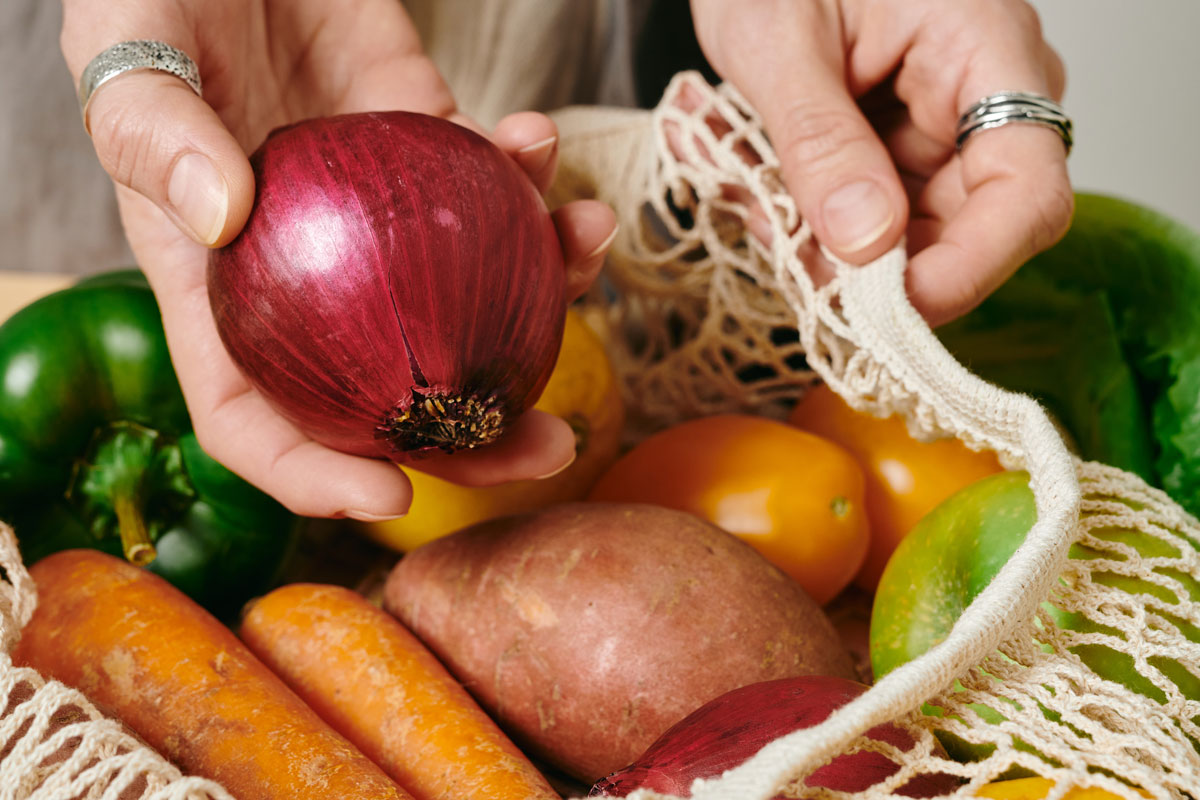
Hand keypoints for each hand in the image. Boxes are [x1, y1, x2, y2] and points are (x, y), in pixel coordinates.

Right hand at [60, 0, 616, 519]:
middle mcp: (309, 274)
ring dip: (545, 293)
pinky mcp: (426, 152)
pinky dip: (531, 180)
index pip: (252, 414)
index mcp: (219, 282)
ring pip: (465, 300)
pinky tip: (542, 149)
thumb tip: (221, 218)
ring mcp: (376, 223)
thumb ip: (155, 132)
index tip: (392, 497)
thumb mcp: (128, 52)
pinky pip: (491, 191)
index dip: (312, 474)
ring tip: (586, 248)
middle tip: (551, 447)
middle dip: (475, 439)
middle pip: (389, 392)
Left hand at [689, 0, 1072, 324]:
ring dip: (821, 239)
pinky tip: (752, 175)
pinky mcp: (898, 150)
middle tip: (782, 250)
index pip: (1027, 192)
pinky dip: (807, 216)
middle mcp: (979, 98)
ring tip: (745, 181)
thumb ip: (820, 140)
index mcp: (985, 49)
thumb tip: (865, 243)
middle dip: (869, 265)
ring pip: (906, 236)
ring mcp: (940, 129)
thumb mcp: (779, 39)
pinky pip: (867, 215)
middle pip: (966, 232)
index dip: (971, 268)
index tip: (888, 308)